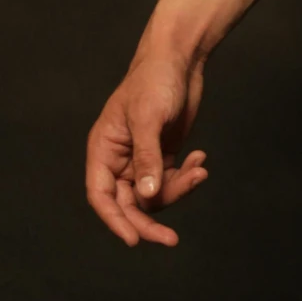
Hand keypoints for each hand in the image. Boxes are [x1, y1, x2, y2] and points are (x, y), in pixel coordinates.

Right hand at [85, 50, 209, 246]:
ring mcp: (142, 159)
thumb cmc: (154, 81)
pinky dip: (187, 176)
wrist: (179, 59)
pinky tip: (200, 158)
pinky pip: (172, 181)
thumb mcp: (148, 119)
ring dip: (178, 190)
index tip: (133, 240)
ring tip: (199, 170)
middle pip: (128, 204)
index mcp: (103, 150)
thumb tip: (145, 196)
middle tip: (171, 240)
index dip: (113, 221)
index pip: (101, 195)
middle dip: (149, 221)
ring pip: (154, 195)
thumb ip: (147, 158)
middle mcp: (120, 159)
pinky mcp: (164, 156)